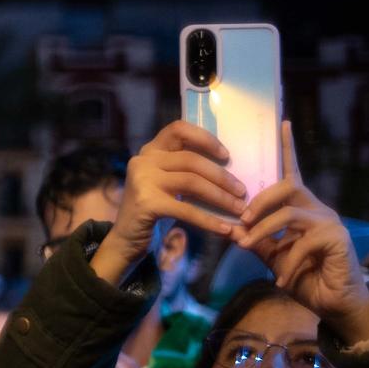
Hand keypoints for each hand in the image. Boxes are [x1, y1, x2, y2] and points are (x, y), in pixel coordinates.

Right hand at [92, 121, 244, 284]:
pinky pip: (186, 209)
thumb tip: (234, 172)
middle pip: (191, 160)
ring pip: (192, 182)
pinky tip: (225, 230)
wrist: (126, 238)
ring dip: (220, 197)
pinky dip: (209, 221)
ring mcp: (142, 180)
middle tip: (242, 192)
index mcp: (150, 150)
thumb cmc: (155, 208)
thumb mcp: (167, 182)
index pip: (178, 129)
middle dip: (222, 177)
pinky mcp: (146, 203)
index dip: (205, 138)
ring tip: (239, 210)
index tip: (226, 155)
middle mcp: (143, 160)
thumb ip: (187, 170)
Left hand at [234, 122, 368, 343]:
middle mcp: (317, 208)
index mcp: (302, 206)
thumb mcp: (272, 255)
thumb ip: (255, 238)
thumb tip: (232, 227)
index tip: (281, 123)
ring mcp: (329, 222)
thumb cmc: (303, 276)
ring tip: (245, 246)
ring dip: (262, 231)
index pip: (292, 172)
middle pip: (285, 186)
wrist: (333, 303)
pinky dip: (284, 263)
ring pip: (288, 213)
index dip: (287, 148)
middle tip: (238, 220)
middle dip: (257, 201)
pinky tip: (278, 280)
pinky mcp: (336, 239)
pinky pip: (300, 244)